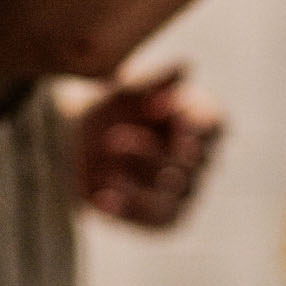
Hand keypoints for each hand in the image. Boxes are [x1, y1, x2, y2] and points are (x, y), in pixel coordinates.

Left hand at [73, 66, 222, 228]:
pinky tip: (100, 199)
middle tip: (113, 139)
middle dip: (151, 152)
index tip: (167, 116)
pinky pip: (151, 218)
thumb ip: (154, 82)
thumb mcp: (123, 91)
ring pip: (171, 193)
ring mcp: (185, 192)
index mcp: (199, 121)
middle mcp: (199, 159)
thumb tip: (184, 67)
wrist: (71, 145)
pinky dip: (125, 208)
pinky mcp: (164, 218)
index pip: (213, 124)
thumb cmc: (108, 111)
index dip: (194, 123)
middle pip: (189, 162)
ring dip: (138, 183)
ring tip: (105, 173)